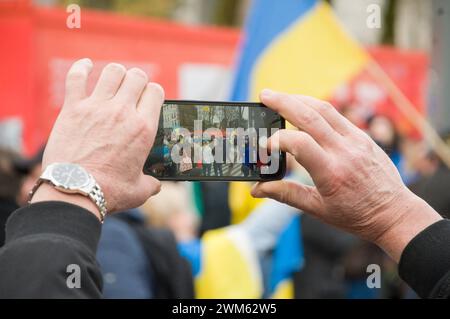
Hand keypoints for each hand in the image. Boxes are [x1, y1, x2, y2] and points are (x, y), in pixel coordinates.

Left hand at [37, 58, 162, 212]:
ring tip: (114, 81)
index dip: (153, 92)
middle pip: (136, 77)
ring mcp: (97, 107)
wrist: (75, 191)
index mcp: (143, 128)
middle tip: (132, 91)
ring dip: (116, 74)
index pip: (155, 92)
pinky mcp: (73, 108)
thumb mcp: (139, 190)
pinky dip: (82, 68)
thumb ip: (151, 184)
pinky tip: (86, 66)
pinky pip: (77, 77)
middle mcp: (123, 112)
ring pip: (112, 72)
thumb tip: (156, 184)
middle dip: (137, 80)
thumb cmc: (109, 192)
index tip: (148, 99)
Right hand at [252, 90, 441, 260]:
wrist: (394, 212)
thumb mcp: (317, 209)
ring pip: (325, 109)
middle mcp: (344, 152)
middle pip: (310, 116)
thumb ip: (286, 194)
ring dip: (300, 99)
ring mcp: (356, 140)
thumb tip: (256, 189)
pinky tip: (304, 108)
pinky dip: (317, 108)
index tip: (265, 146)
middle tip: (264, 94)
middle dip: (284, 102)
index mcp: (331, 173)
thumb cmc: (355, 215)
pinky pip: (337, 115)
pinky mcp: (362, 136)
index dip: (277, 140)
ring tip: (280, 97)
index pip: (299, 143)